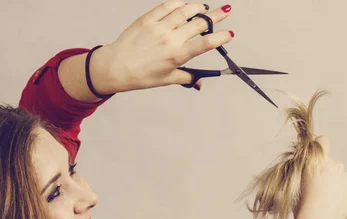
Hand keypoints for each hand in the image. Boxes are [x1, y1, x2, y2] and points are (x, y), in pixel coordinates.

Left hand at [91, 1, 233, 93]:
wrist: (116, 66)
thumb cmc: (141, 75)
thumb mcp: (167, 79)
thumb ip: (186, 78)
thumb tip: (199, 83)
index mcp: (177, 56)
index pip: (205, 44)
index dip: (220, 38)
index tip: (230, 34)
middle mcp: (170, 39)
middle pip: (199, 24)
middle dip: (215, 16)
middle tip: (225, 11)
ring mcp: (159, 27)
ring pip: (185, 11)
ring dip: (199, 7)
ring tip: (206, 7)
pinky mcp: (148, 19)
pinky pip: (167, 6)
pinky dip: (179, 3)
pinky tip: (186, 4)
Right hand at [295, 136, 346, 218]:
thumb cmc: (303, 206)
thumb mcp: (297, 183)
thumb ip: (306, 170)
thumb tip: (310, 166)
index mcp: (317, 161)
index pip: (323, 140)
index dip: (320, 146)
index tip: (319, 154)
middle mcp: (334, 164)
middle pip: (332, 163)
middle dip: (328, 172)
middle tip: (320, 190)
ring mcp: (346, 176)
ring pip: (342, 176)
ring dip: (337, 184)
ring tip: (328, 201)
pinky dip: (345, 194)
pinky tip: (337, 205)